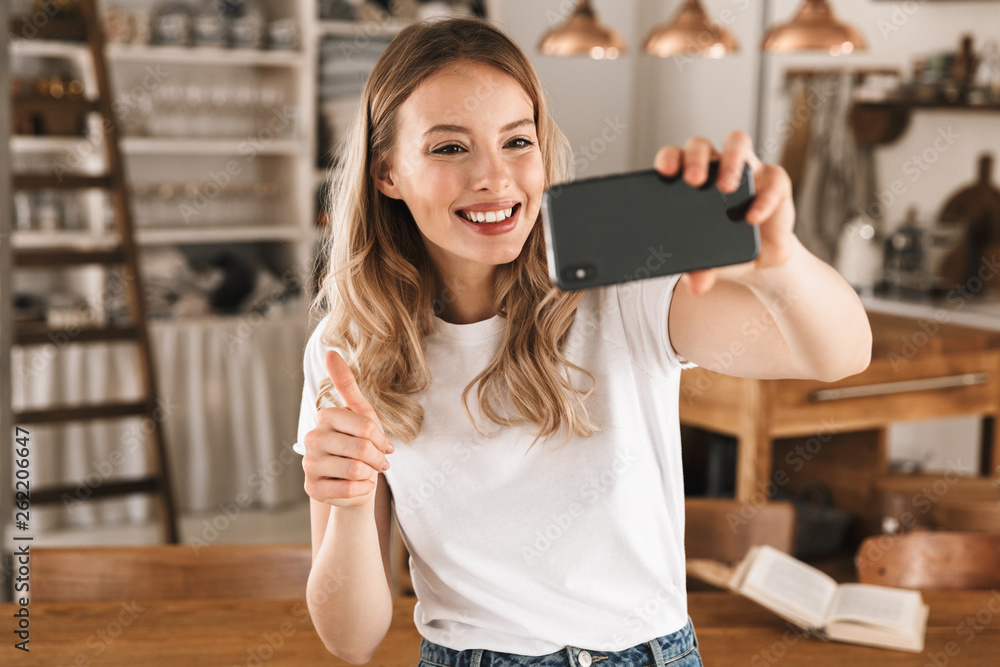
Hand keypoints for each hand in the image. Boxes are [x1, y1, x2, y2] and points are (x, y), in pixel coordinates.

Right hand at [302, 350, 393, 508]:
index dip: (381, 438)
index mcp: (325, 417)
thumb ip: (346, 384)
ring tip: (368, 472)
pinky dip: (363, 489)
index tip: (384, 445)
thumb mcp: (361, 413)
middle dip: (378, 458)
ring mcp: (309, 464)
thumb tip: (330, 352)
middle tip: (380, 462)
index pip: (365, 426)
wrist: (356, 483)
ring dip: (371, 473)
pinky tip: (360, 485)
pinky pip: (349, 489)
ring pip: (355, 469)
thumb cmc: (361, 446)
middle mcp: (311, 438)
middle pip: (361, 448)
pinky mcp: (311, 489)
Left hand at [654, 130, 795, 294]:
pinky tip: (752, 218)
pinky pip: (772, 179)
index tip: (665, 172)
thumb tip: (695, 284)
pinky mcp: (774, 181)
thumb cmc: (725, 251)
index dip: (669, 158)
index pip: (674, 157)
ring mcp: (746, 170)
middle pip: (701, 144)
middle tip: (694, 181)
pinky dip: (763, 199)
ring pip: (737, 142)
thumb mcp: (707, 262)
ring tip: (726, 187)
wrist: (761, 261)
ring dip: (730, 160)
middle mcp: (715, 168)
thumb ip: (697, 270)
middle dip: (696, 158)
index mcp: (691, 180)